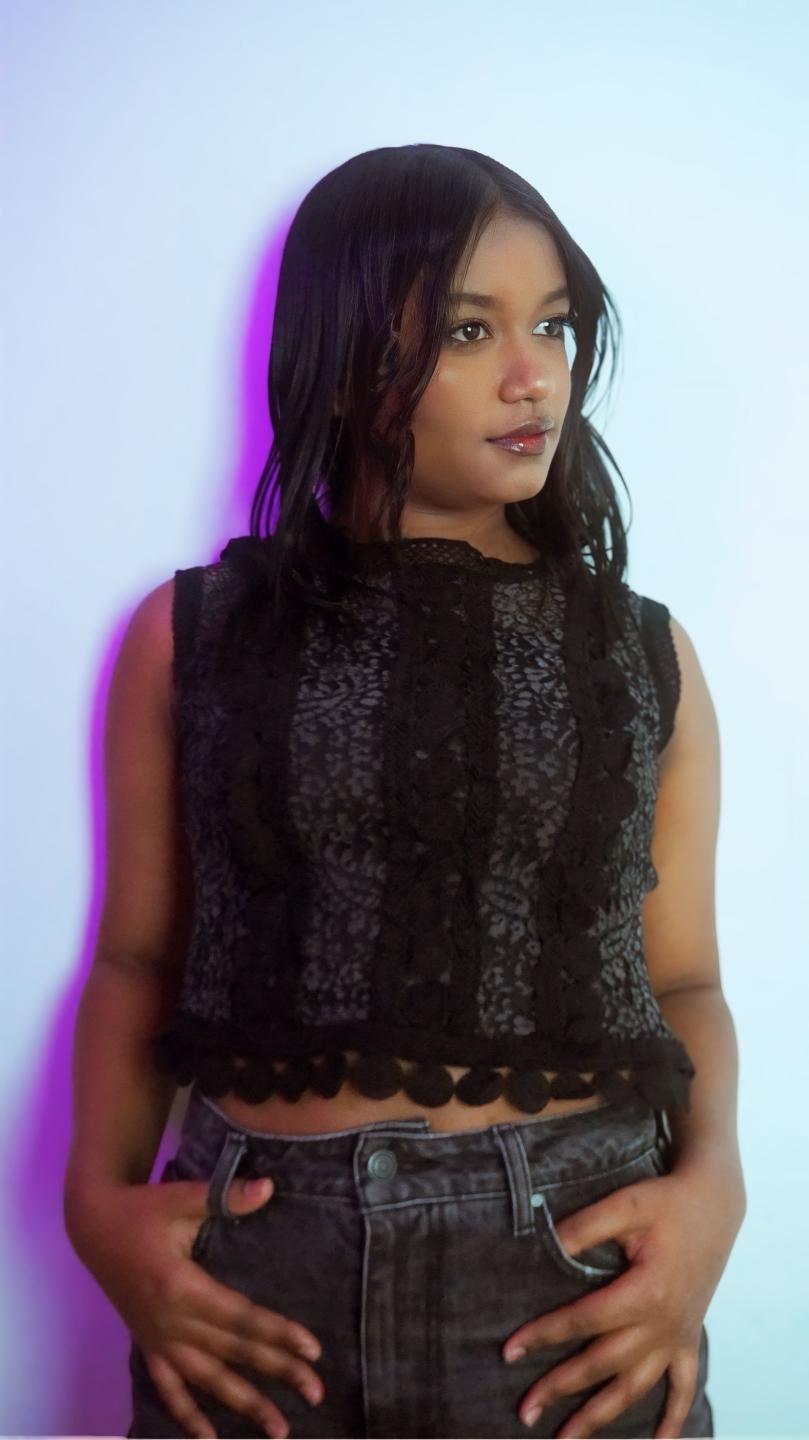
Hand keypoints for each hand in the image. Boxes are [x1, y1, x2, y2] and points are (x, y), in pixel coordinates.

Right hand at [66, 1171, 323, 1438]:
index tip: (312, 1350)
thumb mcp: (182, 1197)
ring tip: (280, 1429)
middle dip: (277, 1371)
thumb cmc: (143, 1210)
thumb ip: (225, 1197)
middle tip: (316, 1391)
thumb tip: (268, 1188)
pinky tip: (210, 1439)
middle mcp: (170, 1322)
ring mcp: (157, 1339)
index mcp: (180, 1286)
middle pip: (232, 1352)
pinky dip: (188, 1416)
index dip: (277, 1333)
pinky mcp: (147, 1346)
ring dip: (244, 1404)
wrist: (94, 1226)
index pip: (239, 1317)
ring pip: (206, 1380)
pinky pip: (168, 1389)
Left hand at [502, 1154, 744, 1437]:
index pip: (584, 1322)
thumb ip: (585, 1227)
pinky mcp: (690, 1338)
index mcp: (646, 1292)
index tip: (510, 1352)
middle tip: (525, 1411)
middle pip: (604, 1365)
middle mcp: (663, 1325)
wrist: (715, 1202)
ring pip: (636, 1387)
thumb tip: (545, 1244)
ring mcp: (678, 1336)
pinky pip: (683, 1388)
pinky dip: (672, 1419)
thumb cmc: (666, 1201)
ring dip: (601, 1417)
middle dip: (561, 1388)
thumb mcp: (626, 1204)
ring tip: (568, 1439)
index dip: (544, 1336)